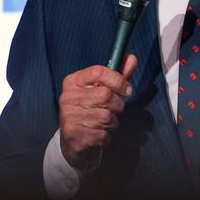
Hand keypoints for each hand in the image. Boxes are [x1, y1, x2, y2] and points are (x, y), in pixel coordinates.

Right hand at [58, 54, 137, 169]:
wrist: (75, 141)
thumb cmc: (92, 110)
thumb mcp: (102, 90)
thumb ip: (118, 75)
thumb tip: (131, 58)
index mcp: (73, 81)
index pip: (99, 71)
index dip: (118, 80)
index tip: (126, 89)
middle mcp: (67, 97)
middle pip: (106, 95)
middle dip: (117, 106)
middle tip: (112, 110)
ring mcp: (68, 116)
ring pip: (106, 117)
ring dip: (112, 123)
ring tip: (103, 124)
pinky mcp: (73, 135)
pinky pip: (103, 134)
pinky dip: (106, 136)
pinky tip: (98, 134)